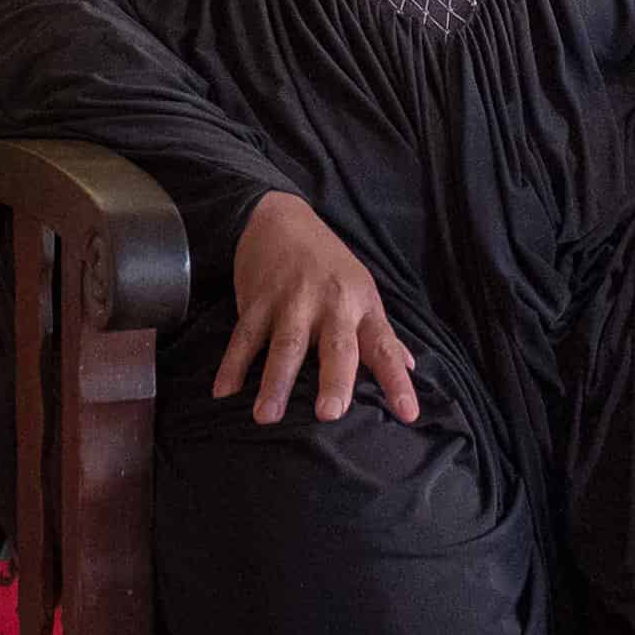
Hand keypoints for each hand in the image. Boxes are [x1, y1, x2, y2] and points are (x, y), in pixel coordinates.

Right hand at [213, 192, 420, 425]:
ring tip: (267, 416)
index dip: (397, 380)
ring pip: (285, 344)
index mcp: (362, 306)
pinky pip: (245, 336)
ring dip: (276, 381)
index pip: (385, 347)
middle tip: (329, 413)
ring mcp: (292, 300)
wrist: (282, 218)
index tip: (407, 413)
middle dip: (334, 379)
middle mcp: (331, 304)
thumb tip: (411, 367)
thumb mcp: (363, 292)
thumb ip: (382, 334)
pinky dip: (233, 364)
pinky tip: (224, 391)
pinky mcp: (258, 298)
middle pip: (336, 346)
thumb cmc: (330, 265)